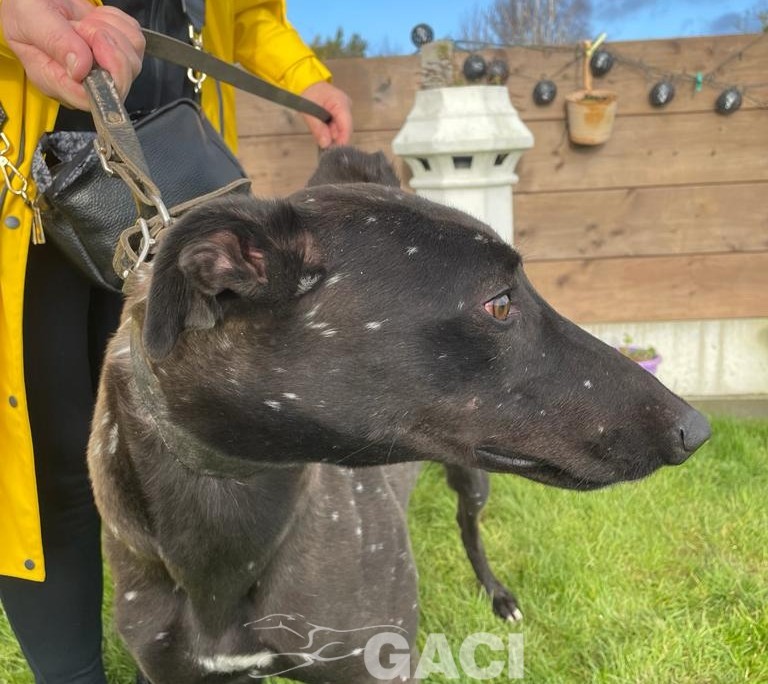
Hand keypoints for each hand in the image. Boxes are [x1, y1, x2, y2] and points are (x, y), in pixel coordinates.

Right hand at [0, 0, 144, 108]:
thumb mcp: (31, 19)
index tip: (95, 43)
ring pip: (132, 61)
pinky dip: (119, 24)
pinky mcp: (118, 53)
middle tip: (84, 27)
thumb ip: (55, 42)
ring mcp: (104, 70)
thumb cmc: (26, 10)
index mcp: (57, 82)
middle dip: (108, 46)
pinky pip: (135, 42)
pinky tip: (96, 20)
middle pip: (121, 82)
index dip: (103, 74)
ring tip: (85, 23)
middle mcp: (84, 83)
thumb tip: (80, 69)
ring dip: (112, 32)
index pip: (94, 100)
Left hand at [300, 81, 352, 147]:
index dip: (341, 140)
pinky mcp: (339, 113)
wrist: (306, 82)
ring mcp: (344, 110)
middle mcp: (346, 106)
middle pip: (344, 130)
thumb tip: (326, 144)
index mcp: (341, 103)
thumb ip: (318, 128)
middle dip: (333, 137)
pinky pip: (336, 126)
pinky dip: (328, 130)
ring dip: (329, 134)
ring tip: (318, 130)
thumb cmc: (308, 92)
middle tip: (321, 141)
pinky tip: (321, 128)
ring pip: (340, 129)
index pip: (346, 126)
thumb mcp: (309, 111)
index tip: (333, 150)